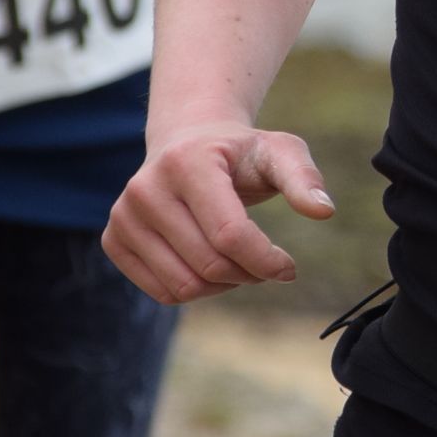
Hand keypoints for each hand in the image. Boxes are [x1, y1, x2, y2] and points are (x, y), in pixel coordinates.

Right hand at [103, 120, 334, 304]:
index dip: (265, 260)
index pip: (229, 234)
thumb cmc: (241, 153)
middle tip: (266, 264)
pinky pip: (162, 292)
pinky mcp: (113, 239)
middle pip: (209, 264)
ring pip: (184, 286)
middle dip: (249, 274)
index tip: (289, 268)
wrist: (187, 144)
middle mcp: (145, 188)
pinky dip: (196, 291)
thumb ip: (303, 178)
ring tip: (240, 263)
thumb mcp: (280, 152)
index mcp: (186, 162)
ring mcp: (123, 215)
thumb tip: (324, 211)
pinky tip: (211, 266)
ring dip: (224, 286)